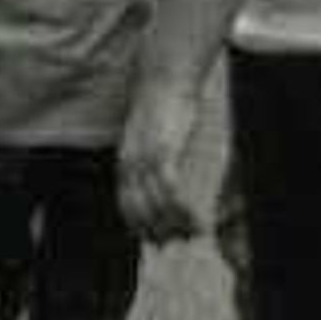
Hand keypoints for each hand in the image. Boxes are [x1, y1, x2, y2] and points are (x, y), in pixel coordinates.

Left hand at [116, 78, 205, 246]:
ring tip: (192, 234)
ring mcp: (145, 160)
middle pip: (139, 211)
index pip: (126, 204)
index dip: (138, 225)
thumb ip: (149, 152)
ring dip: (174, 225)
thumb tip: (158, 167)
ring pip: (156, 206)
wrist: (163, 77)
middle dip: (156, 231)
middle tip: (174, 243)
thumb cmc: (160, 103)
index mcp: (125, 161)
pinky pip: (169, 191)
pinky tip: (195, 219)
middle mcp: (130, 164)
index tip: (151, 240)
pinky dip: (182, 210)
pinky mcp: (163, 152)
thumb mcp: (148, 133)